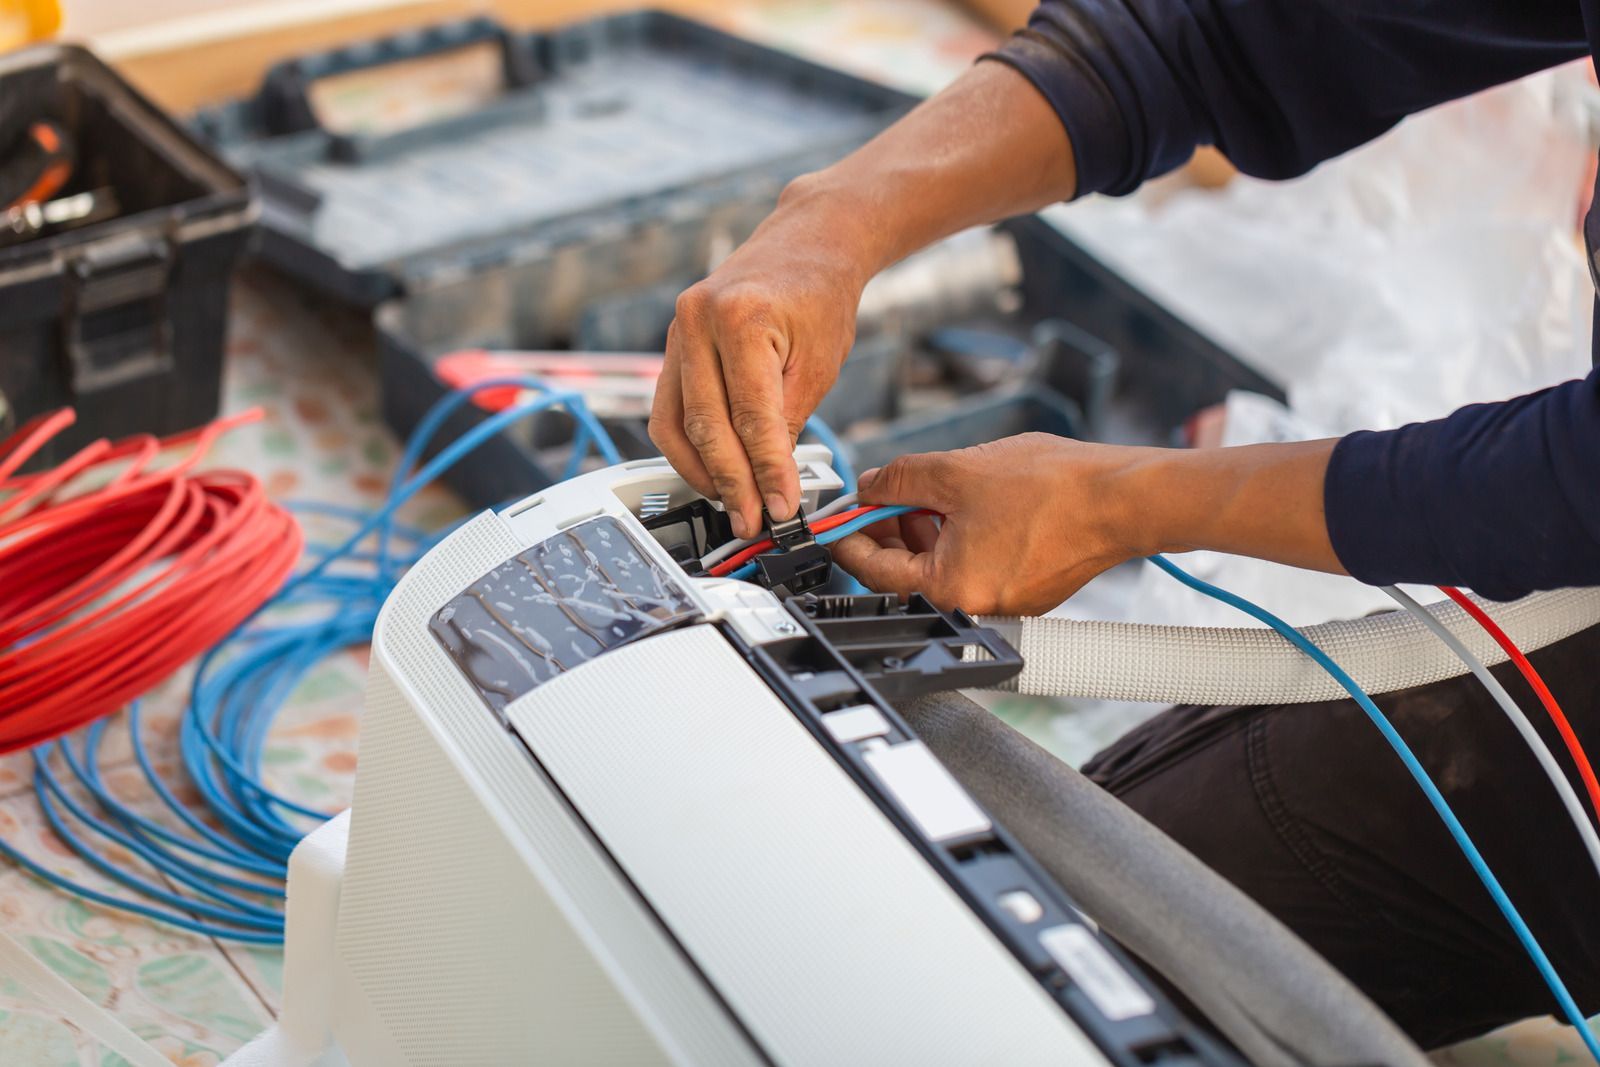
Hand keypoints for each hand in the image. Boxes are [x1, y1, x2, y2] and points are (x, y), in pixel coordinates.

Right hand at [649, 182, 870, 538]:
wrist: (804, 244)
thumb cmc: (818, 295)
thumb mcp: (819, 363)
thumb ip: (788, 421)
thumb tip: (770, 483)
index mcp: (740, 317)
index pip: (751, 416)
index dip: (765, 472)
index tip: (780, 509)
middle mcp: (696, 320)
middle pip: (707, 425)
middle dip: (732, 483)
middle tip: (754, 521)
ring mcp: (676, 332)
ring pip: (675, 424)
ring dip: (701, 473)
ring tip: (733, 504)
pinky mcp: (672, 347)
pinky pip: (668, 411)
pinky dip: (687, 448)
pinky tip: (711, 473)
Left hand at [832, 434, 1140, 614]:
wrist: (1122, 497)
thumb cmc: (1052, 489)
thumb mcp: (954, 470)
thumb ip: (898, 479)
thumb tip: (869, 487)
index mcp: (950, 588)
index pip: (875, 569)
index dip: (849, 537)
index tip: (836, 519)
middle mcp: (975, 606)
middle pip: (908, 571)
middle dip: (890, 529)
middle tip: (882, 494)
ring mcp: (1004, 600)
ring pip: (943, 565)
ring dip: (926, 528)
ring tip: (931, 489)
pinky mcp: (1028, 587)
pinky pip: (976, 564)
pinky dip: (960, 536)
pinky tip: (966, 502)